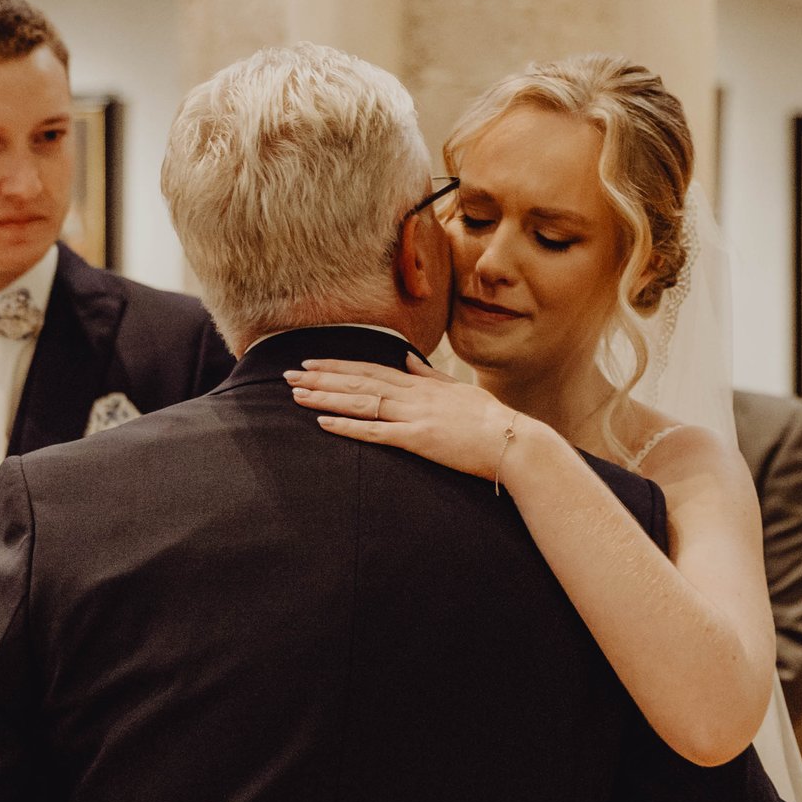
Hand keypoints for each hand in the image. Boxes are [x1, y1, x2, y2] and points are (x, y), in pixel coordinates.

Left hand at [287, 355, 522, 479]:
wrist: (513, 441)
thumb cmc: (490, 420)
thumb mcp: (458, 390)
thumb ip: (430, 376)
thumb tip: (409, 360)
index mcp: (420, 385)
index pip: (371, 371)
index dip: (338, 366)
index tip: (311, 363)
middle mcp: (412, 395)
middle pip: (358, 383)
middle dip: (321, 378)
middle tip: (287, 376)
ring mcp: (414, 416)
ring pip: (361, 402)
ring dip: (326, 397)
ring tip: (296, 395)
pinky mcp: (419, 440)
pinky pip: (376, 432)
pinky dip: (348, 427)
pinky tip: (324, 423)